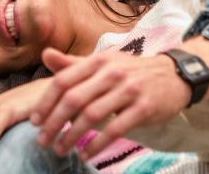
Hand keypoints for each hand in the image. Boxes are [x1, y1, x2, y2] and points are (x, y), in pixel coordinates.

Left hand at [30, 48, 189, 160]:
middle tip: (42, 141)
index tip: (35, 121)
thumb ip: (73, 64)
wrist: (173, 75)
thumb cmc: (131, 71)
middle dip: (54, 123)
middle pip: (74, 99)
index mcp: (98, 60)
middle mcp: (112, 72)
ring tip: (60, 149)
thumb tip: (45, 54)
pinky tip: (86, 153)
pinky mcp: (144, 107)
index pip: (63, 80)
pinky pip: (115, 129)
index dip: (45, 102)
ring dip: (72, 136)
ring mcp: (129, 89)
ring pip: (92, 115)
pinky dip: (97, 144)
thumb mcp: (103, 63)